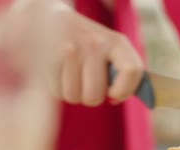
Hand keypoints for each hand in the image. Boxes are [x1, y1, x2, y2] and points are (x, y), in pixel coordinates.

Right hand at [0, 0, 142, 105]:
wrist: (56, 20)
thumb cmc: (91, 47)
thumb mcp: (114, 53)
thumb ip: (123, 75)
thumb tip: (115, 98)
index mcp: (118, 43)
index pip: (131, 71)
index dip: (123, 91)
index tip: (113, 94)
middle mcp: (96, 43)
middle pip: (94, 96)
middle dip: (91, 97)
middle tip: (88, 82)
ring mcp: (71, 48)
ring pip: (73, 96)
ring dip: (73, 92)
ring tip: (73, 75)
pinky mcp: (48, 55)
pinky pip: (56, 92)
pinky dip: (58, 87)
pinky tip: (60, 72)